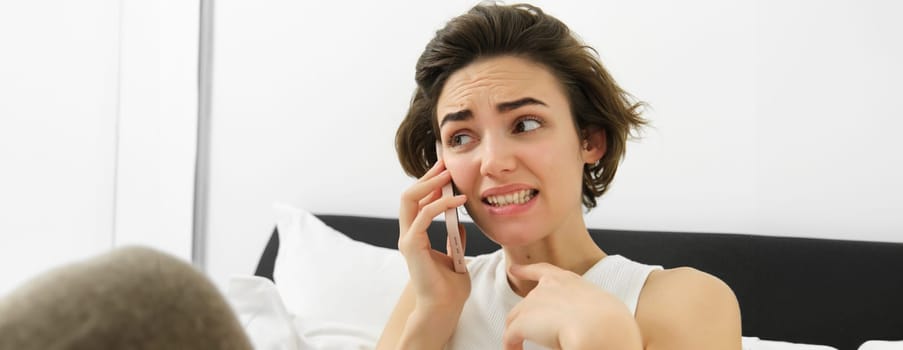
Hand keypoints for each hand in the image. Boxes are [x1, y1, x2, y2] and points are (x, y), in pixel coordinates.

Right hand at [397, 159, 470, 311]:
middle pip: (409, 195)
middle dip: (427, 176)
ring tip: (448, 174)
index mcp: (416, 236)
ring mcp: (407, 239)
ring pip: (409, 199)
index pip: (418, 201)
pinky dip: (441, 204)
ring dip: (430, 183)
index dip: (430, 183)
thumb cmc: (449, 287)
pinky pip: (425, 216)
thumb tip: (461, 223)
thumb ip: (455, 239)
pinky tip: (458, 199)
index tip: (446, 169)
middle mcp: (408, 234)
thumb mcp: (456, 256)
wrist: (444, 307)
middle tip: (445, 162)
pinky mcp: (412, 245)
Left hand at [503, 263, 641, 349]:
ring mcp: (534, 303)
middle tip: (530, 330)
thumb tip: (578, 325)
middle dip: (527, 315)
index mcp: (568, 281)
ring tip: (518, 346)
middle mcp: (547, 288)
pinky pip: (510, 335)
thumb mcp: (600, 309)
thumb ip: (582, 310)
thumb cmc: (611, 324)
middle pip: (527, 302)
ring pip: (516, 318)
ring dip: (517, 331)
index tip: (514, 269)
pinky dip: (511, 345)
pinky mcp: (524, 322)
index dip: (526, 270)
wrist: (601, 330)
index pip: (543, 271)